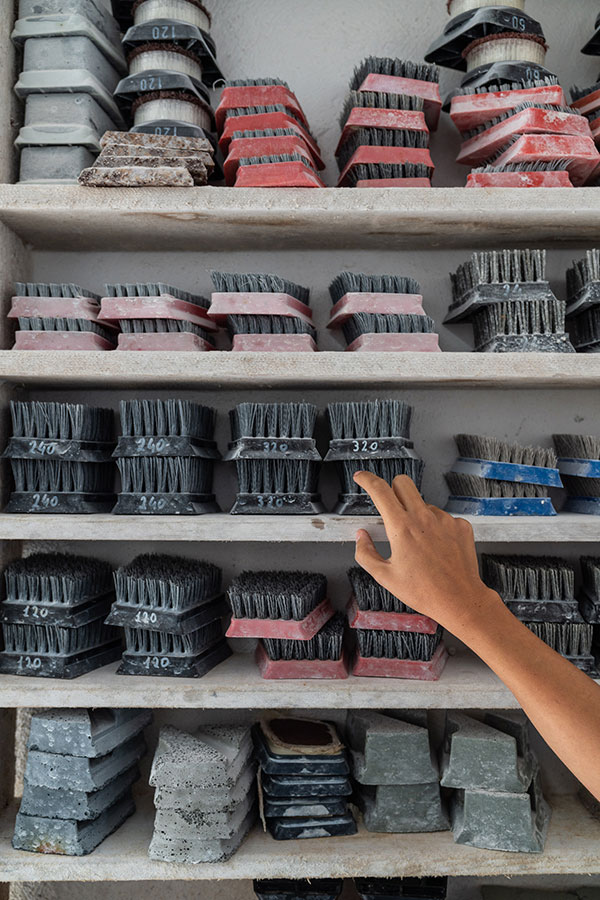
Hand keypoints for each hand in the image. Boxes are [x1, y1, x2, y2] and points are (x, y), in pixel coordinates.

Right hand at [353, 471, 502, 635]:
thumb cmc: (424, 591)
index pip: (380, 490)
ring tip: (418, 543)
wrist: (459, 600)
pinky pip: (442, 517)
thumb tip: (361, 537)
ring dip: (415, 513)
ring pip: (423, 503)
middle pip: (403, 483)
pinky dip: (436, 527)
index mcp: (401, 528)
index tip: (362, 477)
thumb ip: (366, 553)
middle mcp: (423, 518)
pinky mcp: (460, 526)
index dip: (367, 479)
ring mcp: (444, 520)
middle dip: (393, 490)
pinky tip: (436, 547)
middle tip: (391, 508)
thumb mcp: (385, 576)